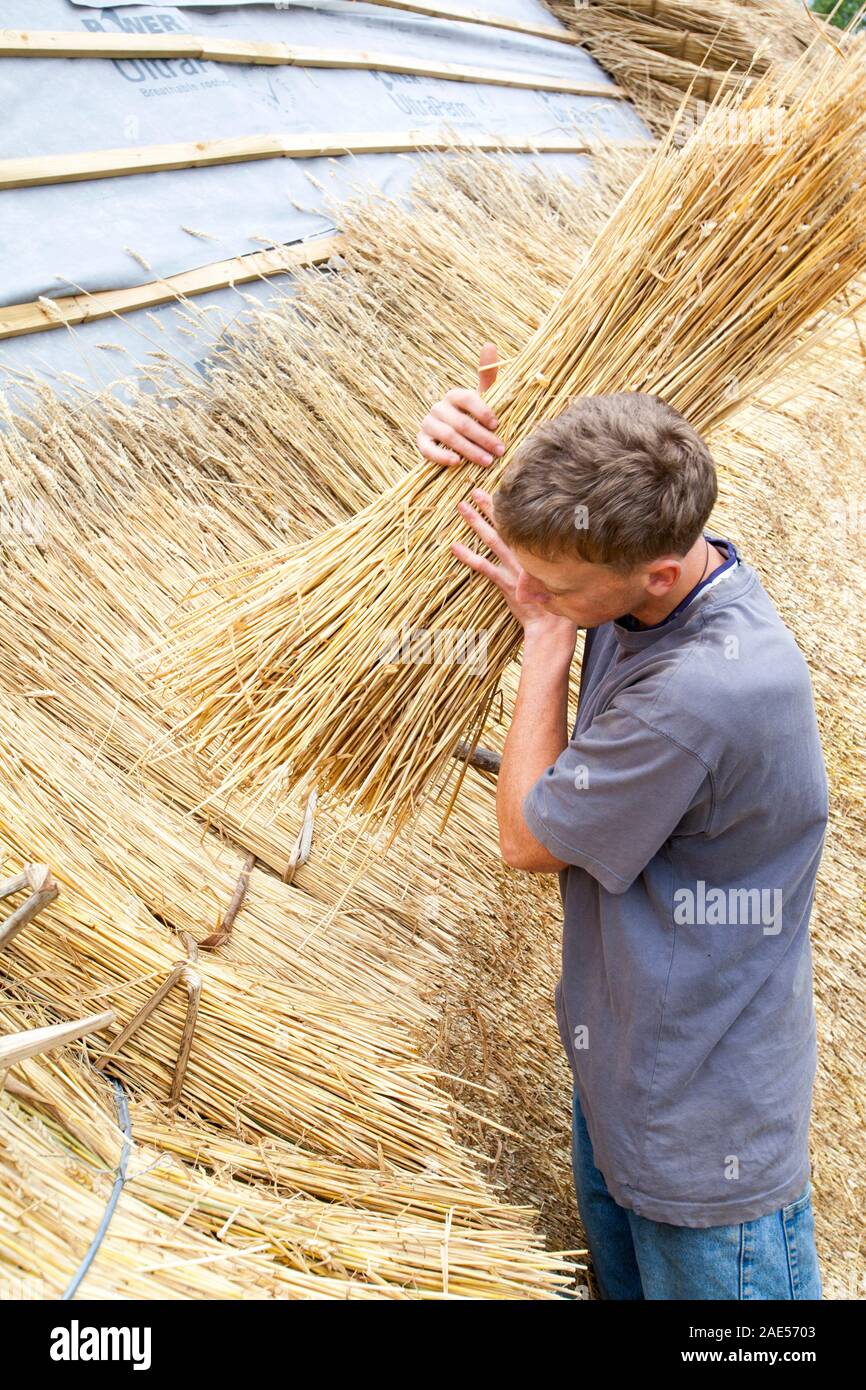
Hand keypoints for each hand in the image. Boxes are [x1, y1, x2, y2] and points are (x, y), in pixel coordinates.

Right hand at [417, 343, 504, 467]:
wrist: (455, 439)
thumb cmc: (473, 417)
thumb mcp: (483, 399)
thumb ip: (488, 376)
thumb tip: (489, 345)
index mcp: (454, 395)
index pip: (466, 398)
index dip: (482, 411)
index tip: (497, 425)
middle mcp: (438, 407)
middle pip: (461, 422)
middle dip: (483, 437)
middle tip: (499, 450)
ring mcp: (428, 424)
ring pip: (448, 436)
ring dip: (469, 450)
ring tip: (487, 461)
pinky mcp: (421, 441)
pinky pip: (428, 449)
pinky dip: (442, 456)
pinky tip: (457, 462)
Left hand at [452, 488, 577, 645]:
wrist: (554, 627)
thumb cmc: (563, 605)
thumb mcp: (567, 577)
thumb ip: (562, 561)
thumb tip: (563, 545)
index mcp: (542, 551)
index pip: (525, 524)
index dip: (513, 508)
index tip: (503, 492)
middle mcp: (527, 555)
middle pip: (506, 525)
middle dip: (491, 506)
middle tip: (476, 490)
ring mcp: (515, 568)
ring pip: (492, 539)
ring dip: (476, 522)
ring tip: (462, 507)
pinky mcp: (505, 584)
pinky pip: (483, 566)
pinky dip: (467, 556)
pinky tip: (454, 546)